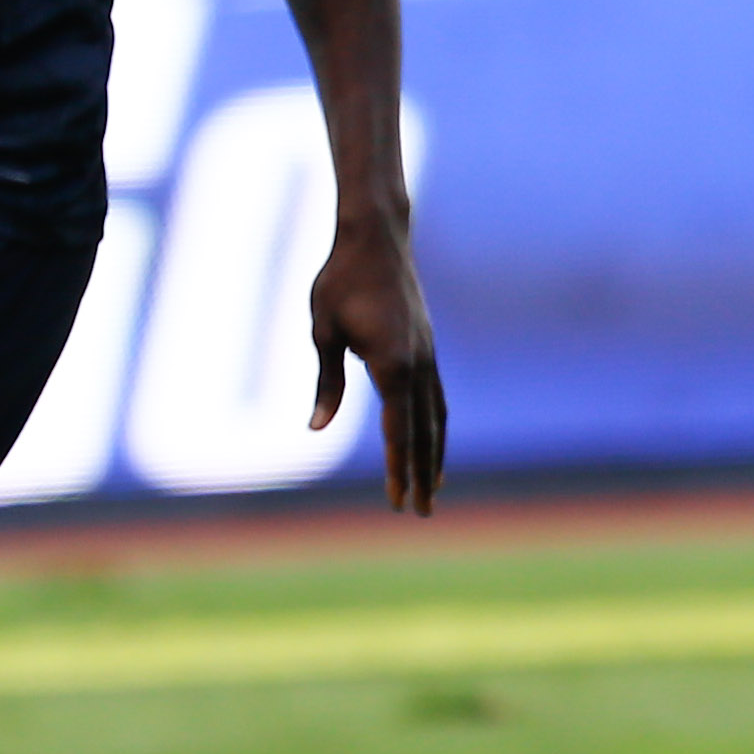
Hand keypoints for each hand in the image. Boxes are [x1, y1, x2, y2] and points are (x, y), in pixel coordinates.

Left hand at [308, 210, 444, 511]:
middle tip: (420, 514)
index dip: (397, 468)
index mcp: (391, 362)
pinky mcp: (425, 346)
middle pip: (423, 431)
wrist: (375, 240)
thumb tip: (316, 427)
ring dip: (435, 455)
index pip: (398, 429)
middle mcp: (418, 363)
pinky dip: (436, 425)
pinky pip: (436, 396)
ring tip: (433, 489)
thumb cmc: (339, 281)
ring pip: (436, 416)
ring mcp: (427, 355)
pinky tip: (431, 440)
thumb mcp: (322, 331)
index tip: (396, 501)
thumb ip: (325, 382)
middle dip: (420, 474)